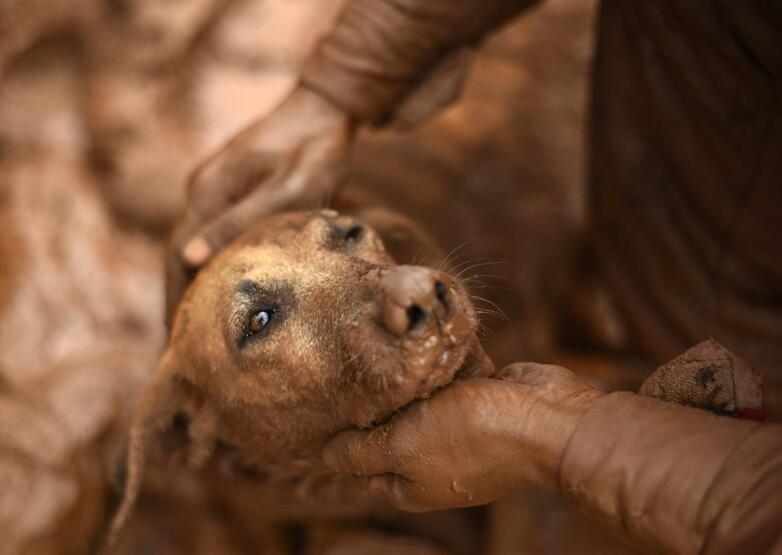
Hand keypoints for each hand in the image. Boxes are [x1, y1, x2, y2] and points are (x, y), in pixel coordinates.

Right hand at [166, 87, 353, 322]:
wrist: (325, 107)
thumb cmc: (314, 149)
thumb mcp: (285, 190)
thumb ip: (238, 222)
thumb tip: (188, 260)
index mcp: (209, 190)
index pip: (177, 256)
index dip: (174, 300)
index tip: (174, 341)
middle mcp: (203, 188)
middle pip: (178, 253)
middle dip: (177, 299)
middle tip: (181, 347)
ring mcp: (214, 185)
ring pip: (192, 244)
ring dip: (190, 283)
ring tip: (196, 328)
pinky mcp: (229, 186)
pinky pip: (210, 231)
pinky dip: (209, 263)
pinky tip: (219, 287)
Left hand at [323, 363, 601, 511]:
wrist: (548, 420)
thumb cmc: (471, 436)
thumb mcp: (402, 448)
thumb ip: (361, 453)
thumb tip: (323, 457)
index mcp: (410, 484)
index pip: (359, 466)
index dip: (341, 439)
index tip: (323, 403)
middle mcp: (431, 460)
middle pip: (388, 432)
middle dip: (373, 402)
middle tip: (350, 367)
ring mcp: (457, 430)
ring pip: (416, 403)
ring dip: (404, 380)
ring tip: (380, 347)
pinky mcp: (478, 400)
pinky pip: (446, 382)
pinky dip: (437, 367)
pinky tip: (421, 343)